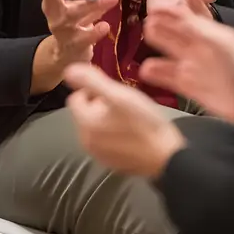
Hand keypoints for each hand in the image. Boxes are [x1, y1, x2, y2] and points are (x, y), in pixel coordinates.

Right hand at [32, 0, 117, 93]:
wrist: (69, 54)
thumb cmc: (71, 18)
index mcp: (52, 2)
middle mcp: (55, 16)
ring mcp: (65, 32)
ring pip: (75, 17)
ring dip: (93, 6)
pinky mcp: (77, 46)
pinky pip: (86, 39)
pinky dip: (95, 33)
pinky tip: (105, 26)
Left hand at [65, 63, 184, 176]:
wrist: (166, 156)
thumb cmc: (143, 122)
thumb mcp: (119, 95)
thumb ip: (92, 81)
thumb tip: (68, 70)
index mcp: (84, 123)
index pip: (75, 97)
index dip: (92, 90)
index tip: (113, 92)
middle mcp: (85, 141)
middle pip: (85, 112)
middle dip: (100, 105)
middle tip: (124, 104)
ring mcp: (98, 154)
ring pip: (96, 126)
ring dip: (107, 119)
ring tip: (130, 117)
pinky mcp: (110, 163)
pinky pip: (105, 140)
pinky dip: (113, 134)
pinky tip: (132, 133)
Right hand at [142, 0, 233, 132]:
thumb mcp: (219, 41)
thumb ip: (196, 27)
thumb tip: (175, 11)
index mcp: (209, 33)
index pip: (185, 18)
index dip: (170, 12)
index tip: (155, 7)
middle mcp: (199, 48)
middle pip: (175, 34)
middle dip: (162, 26)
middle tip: (148, 21)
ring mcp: (194, 66)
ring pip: (170, 54)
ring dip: (158, 46)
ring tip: (146, 38)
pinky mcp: (189, 86)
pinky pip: (169, 77)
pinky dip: (157, 73)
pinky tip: (146, 70)